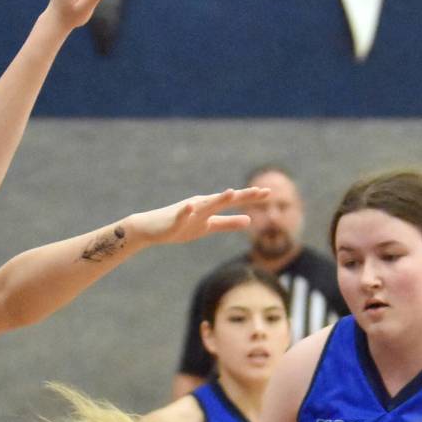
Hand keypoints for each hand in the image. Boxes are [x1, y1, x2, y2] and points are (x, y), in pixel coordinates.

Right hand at [124, 187, 269, 247]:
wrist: (152, 229)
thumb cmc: (180, 227)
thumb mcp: (208, 227)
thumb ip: (228, 223)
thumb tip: (249, 220)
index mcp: (210, 207)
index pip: (234, 201)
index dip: (251, 197)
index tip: (269, 193)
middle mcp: (202, 205)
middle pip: (225, 200)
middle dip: (243, 196)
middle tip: (261, 191)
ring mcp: (188, 211)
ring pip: (205, 205)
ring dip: (217, 199)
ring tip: (230, 194)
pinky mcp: (174, 219)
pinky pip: (181, 215)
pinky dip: (186, 211)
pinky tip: (190, 206)